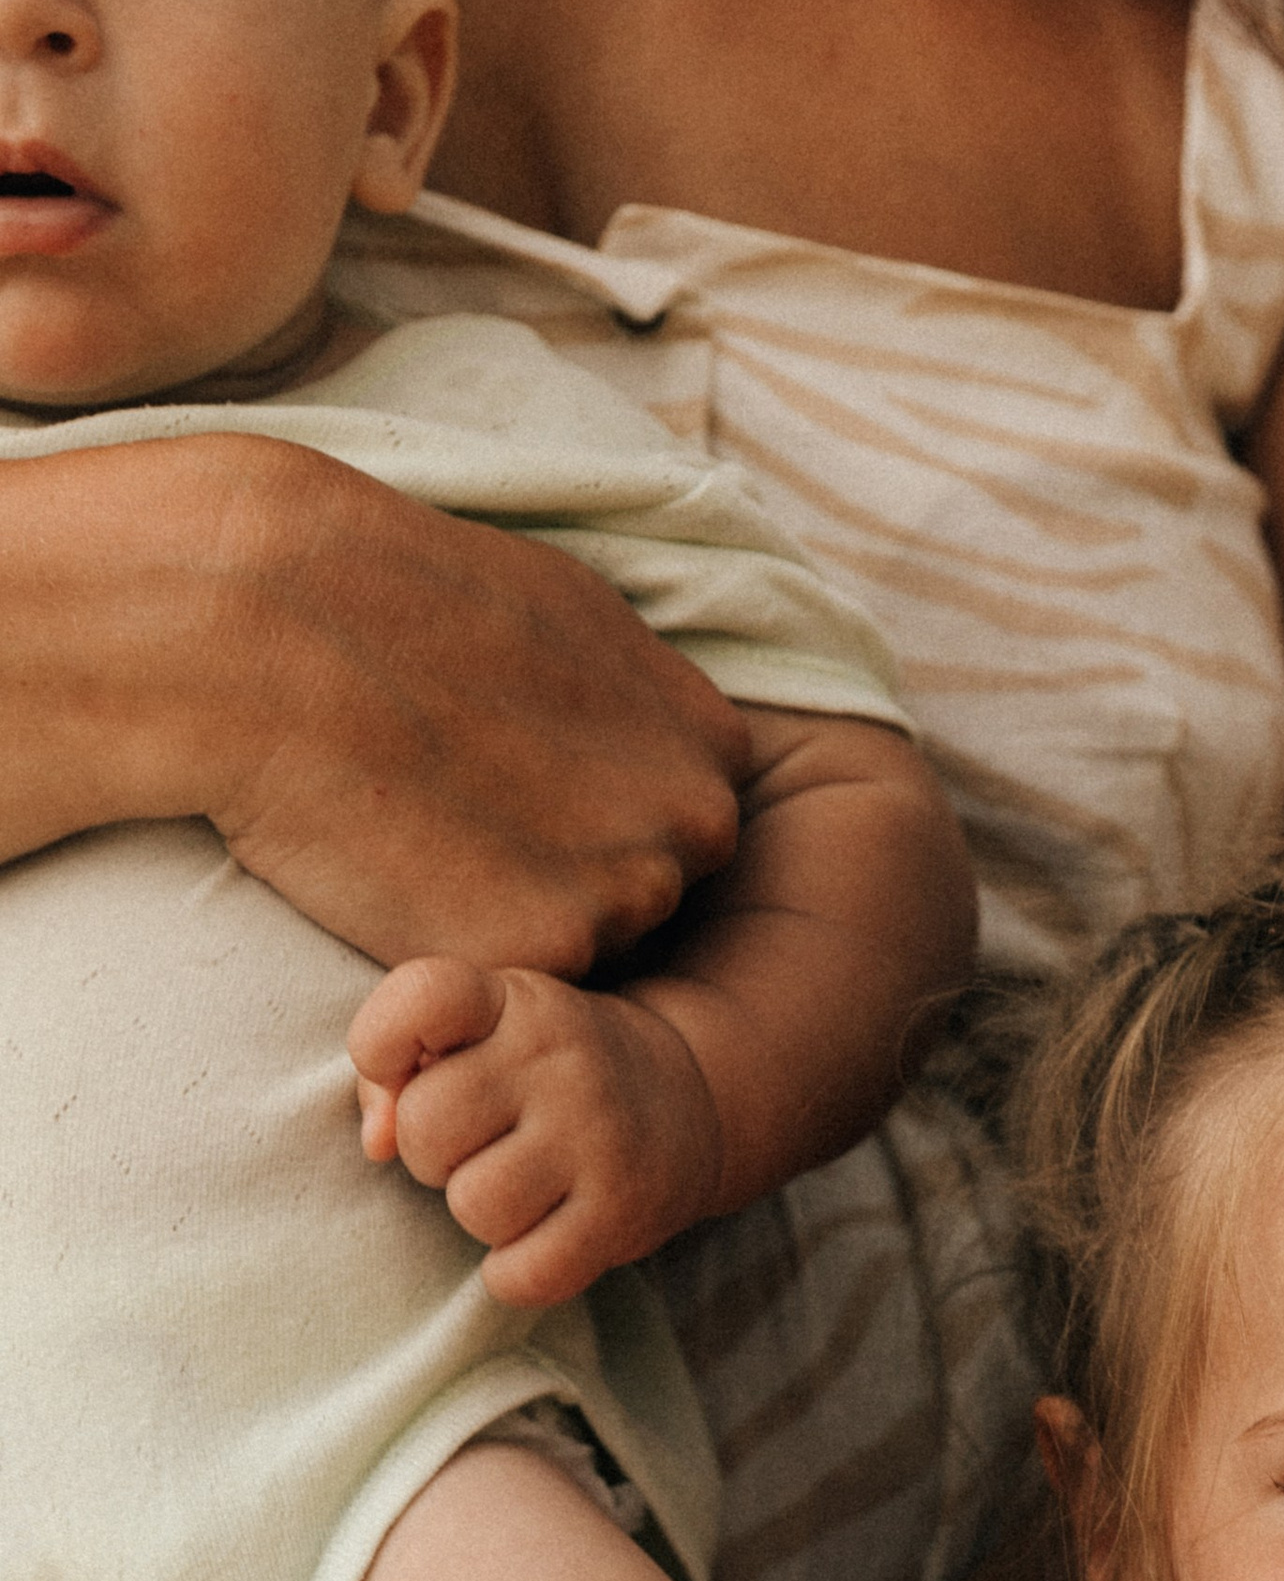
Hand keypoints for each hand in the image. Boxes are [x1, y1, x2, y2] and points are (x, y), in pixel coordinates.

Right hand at [211, 450, 748, 972]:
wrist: (271, 630)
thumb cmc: (406, 599)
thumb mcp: (573, 608)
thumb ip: (641, 694)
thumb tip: (665, 734)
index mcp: (715, 746)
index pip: (679, 823)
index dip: (593, 808)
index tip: (518, 774)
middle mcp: (694, 828)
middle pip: (644, 894)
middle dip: (568, 871)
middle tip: (465, 808)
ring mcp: (625, 898)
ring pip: (581, 946)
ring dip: (514, 914)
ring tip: (428, 833)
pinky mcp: (538, 956)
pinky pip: (512, 981)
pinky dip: (461, 948)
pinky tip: (403, 877)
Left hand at [351, 964, 726, 1304]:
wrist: (686, 1099)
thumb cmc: (546, 1071)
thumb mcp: (482, 1036)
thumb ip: (400, 1069)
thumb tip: (375, 1144)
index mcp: (515, 1003)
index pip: (425, 997)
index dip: (380, 1042)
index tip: (401, 1069)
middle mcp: (560, 1063)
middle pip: (427, 1126)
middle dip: (429, 1152)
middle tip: (471, 1146)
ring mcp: (597, 1139)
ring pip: (473, 1206)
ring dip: (476, 1213)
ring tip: (511, 1190)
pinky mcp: (621, 1215)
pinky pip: (523, 1273)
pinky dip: (512, 1273)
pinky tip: (533, 1241)